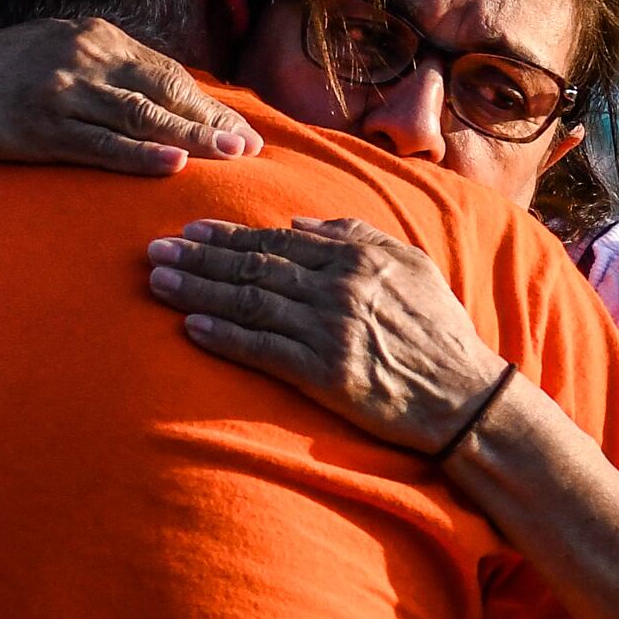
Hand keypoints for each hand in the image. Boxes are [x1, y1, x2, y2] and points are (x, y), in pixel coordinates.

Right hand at [0, 19, 258, 175]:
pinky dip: (141, 154)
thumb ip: (102, 63)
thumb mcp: (56, 47)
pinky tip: (174, 164)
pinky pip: (102, 144)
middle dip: (211, 120)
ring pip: (141, 117)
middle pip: (164, 91)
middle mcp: (85, 58)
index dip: (206, 102)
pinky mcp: (42, 128)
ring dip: (192, 137)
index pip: (165, 71)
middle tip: (250, 147)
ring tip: (231, 156)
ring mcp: (63, 93)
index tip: (238, 126)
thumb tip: (152, 90)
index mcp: (95, 37)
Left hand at [145, 216, 510, 452]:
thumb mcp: (411, 266)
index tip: (189, 231)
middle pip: (253, 268)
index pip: (277, 242)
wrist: (464, 396)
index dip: (227, 237)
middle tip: (154, 250)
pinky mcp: (325, 373)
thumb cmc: (436, 330)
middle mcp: (340, 289)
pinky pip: (263, 350)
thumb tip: (298, 222)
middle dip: (199, 258)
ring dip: (198, 292)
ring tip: (159, 282)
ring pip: (249, 304)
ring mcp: (331, 331)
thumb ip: (356, 236)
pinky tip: (191, 328)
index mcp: (358, 259)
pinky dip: (224, 338)